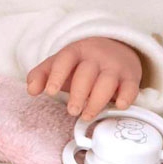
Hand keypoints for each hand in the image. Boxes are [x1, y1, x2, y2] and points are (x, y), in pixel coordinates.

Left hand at [26, 37, 142, 120]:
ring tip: (87, 115)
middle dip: (78, 93)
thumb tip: (31, 90)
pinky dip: (126, 96)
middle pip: (87, 73)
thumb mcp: (60, 64)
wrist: (117, 48)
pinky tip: (119, 105)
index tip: (50, 92)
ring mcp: (115, 66)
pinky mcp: (130, 77)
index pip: (65, 59)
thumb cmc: (82, 63)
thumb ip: (41, 75)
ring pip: (108, 81)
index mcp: (76, 51)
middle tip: (72, 111)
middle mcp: (96, 57)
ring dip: (97, 100)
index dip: (57, 75)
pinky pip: (131, 86)